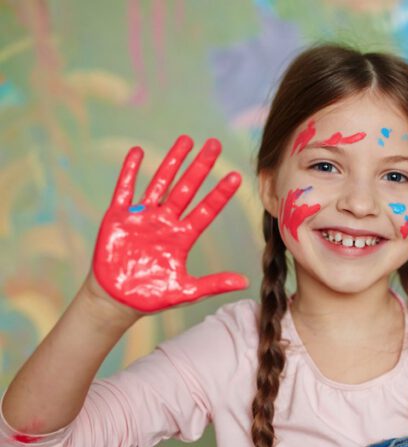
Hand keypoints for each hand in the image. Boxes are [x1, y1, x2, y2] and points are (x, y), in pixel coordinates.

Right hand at [92, 135, 247, 312]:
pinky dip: (130, 171)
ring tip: (186, 140)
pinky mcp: (118, 218)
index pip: (206, 210)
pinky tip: (138, 152)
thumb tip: (246, 282)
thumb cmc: (152, 296)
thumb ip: (214, 284)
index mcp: (182, 237)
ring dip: (172, 162)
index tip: (235, 176)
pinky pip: (124, 190)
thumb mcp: (187, 291)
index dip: (219, 194)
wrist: (116, 300)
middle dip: (200, 166)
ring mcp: (142, 217)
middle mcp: (165, 222)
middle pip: (186, 188)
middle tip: (214, 144)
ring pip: (160, 183)